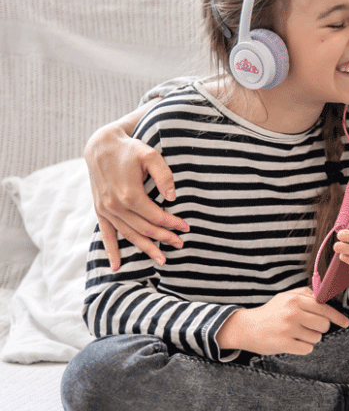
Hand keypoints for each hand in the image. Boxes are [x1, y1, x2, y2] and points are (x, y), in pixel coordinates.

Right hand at [85, 115, 186, 269]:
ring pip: (128, 234)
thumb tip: (173, 198)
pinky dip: (111, 250)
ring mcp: (105, 209)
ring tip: (161, 259)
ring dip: (145, 248)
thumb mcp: (151, 156)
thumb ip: (165, 176)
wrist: (101, 145)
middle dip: (163, 238)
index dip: (172, 224)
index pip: (156, 217)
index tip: (186, 227)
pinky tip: (117, 266)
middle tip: (180, 245)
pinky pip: (105, 234)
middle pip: (144, 229)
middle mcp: (115, 205)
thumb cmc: (130, 149)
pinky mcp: (99, 209)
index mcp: (130, 194)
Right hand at [216, 287, 348, 355]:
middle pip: (324, 325)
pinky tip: (292, 342)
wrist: (246, 327)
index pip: (324, 308)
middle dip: (320, 328)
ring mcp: (287, 329)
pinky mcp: (283, 344)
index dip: (337, 317)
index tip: (345, 322)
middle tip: (308, 327)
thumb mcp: (286, 296)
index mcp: (294, 299)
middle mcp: (292, 312)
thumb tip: (326, 297)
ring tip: (296, 334)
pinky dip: (303, 348)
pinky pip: (307, 349)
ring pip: (317, 338)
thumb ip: (306, 294)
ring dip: (310, 338)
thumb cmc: (271, 312)